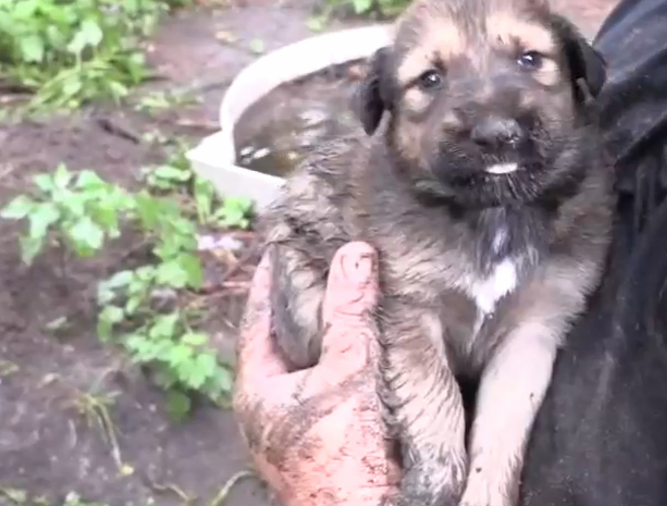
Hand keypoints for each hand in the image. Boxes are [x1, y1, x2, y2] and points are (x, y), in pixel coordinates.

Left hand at [233, 242, 400, 505]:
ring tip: (349, 302)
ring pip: (306, 370)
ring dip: (326, 338)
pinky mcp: (323, 445)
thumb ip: (350, 314)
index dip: (269, 280)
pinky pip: (329, 391)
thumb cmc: (347, 458)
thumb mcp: (348, 373)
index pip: (256, 319)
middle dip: (302, 307)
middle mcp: (269, 412)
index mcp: (257, 391)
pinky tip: (369, 355)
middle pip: (281, 344)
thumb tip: (355, 255)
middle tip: (320, 267)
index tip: (280, 248)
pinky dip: (344, 365)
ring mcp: (294, 432)